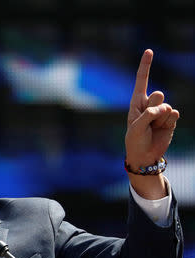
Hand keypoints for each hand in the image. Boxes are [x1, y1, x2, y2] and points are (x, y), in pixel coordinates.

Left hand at [125, 49, 178, 198]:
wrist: (144, 155)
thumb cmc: (135, 140)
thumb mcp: (136, 127)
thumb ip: (148, 114)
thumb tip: (165, 107)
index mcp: (137, 102)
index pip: (142, 80)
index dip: (145, 66)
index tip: (148, 51)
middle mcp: (149, 104)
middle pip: (158, 95)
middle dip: (154, 108)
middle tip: (148, 120)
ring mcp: (161, 111)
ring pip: (167, 107)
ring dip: (160, 119)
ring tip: (153, 128)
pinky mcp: (171, 119)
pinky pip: (174, 114)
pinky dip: (169, 122)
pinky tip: (162, 128)